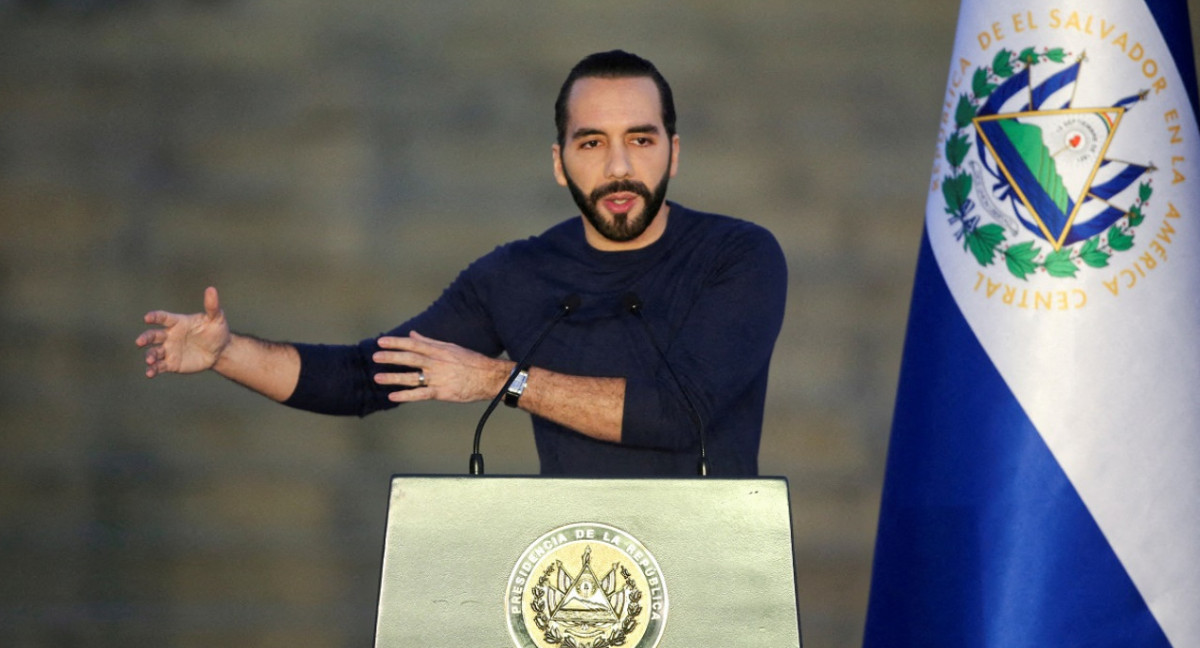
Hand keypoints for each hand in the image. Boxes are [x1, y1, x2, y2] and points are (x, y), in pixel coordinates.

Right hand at [136, 286, 232, 377]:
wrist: (220, 351)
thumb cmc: (216, 331)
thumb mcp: (217, 318)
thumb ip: (212, 306)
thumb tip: (211, 289)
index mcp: (177, 322)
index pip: (163, 318)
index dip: (154, 317)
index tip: (147, 318)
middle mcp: (169, 336)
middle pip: (153, 336)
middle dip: (145, 338)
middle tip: (139, 342)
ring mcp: (169, 350)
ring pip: (154, 352)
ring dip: (149, 356)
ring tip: (149, 360)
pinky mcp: (171, 363)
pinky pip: (159, 366)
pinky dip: (153, 369)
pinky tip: (150, 373)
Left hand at [372, 331, 512, 402]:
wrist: (489, 377)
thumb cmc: (471, 361)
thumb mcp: (450, 347)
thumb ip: (429, 342)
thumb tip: (413, 335)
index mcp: (438, 350)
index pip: (412, 345)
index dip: (396, 343)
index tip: (381, 342)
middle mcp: (436, 363)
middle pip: (409, 359)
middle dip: (391, 358)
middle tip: (375, 357)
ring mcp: (438, 378)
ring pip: (412, 377)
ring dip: (393, 377)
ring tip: (377, 378)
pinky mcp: (441, 392)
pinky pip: (420, 394)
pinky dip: (406, 395)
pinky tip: (393, 396)